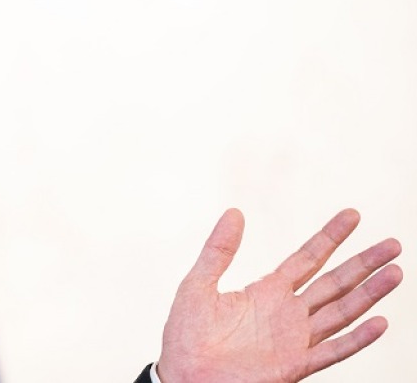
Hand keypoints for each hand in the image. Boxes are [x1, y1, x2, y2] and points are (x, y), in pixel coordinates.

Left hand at [157, 208, 402, 382]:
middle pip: (334, 282)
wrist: (183, 376)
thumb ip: (219, 250)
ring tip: (395, 273)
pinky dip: (357, 339)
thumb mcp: (198, 283)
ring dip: (369, 294)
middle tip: (393, 244)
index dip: (329, 237)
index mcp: (266, 291)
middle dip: (363, 263)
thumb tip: (235, 212)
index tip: (353, 215)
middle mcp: (287, 313)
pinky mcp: (294, 365)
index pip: (307, 259)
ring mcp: (294, 339)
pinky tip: (379, 322)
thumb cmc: (186, 335)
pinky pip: (332, 351)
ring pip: (341, 312)